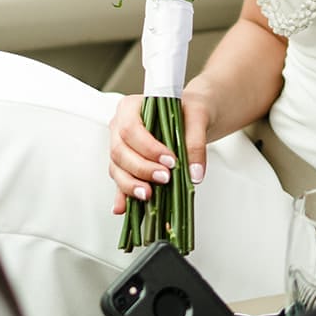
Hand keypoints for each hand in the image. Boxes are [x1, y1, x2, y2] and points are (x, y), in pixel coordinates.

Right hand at [107, 89, 211, 213]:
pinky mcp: (126, 166)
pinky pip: (121, 181)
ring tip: (149, 195)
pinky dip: (122, 196)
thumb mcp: (198, 117)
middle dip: (141, 168)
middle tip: (164, 178)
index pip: (130, 128)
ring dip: (131, 184)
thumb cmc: (188, 111)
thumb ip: (196, 143)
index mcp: (131, 108)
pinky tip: (124, 208)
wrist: (191, 117)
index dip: (147, 148)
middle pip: (119, 151)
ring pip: (117, 169)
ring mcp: (120, 148)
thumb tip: (194, 172)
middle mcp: (120, 128)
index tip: (169, 161)